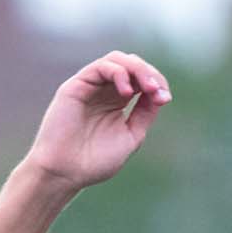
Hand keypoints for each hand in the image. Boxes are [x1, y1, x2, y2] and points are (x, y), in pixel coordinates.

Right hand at [22, 51, 170, 192]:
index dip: (157, 82)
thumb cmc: (94, 162)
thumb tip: (160, 94)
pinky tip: (127, 92)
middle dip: (150, 73)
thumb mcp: (131, 136)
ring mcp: (89, 87)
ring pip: (117, 59)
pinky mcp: (76, 86)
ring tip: (147, 88)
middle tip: (158, 91)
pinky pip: (101, 67)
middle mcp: (103, 91)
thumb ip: (144, 114)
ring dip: (137, 69)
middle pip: (131, 64)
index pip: (141, 79)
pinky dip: (119, 73)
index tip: (165, 99)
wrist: (66, 173)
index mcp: (116, 102)